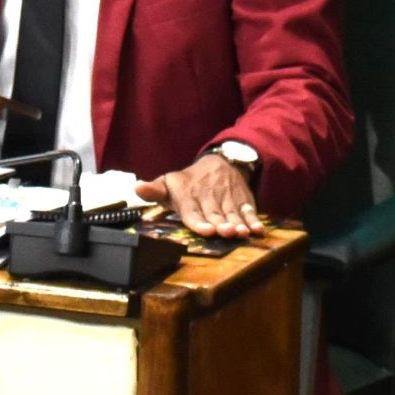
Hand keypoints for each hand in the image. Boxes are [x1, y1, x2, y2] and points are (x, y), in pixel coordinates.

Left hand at [134, 153, 265, 238]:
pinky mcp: (243, 200)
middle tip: (224, 232)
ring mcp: (228, 199)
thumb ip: (155, 190)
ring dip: (237, 224)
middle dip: (220, 223)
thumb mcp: (170, 182)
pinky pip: (249, 210)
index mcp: (189, 195)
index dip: (198, 221)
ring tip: (241, 233)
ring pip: (233, 213)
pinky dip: (253, 220)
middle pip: (215, 214)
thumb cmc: (190, 181)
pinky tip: (257, 230)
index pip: (192, 211)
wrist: (222, 161)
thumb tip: (137, 188)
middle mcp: (210, 197)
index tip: (205, 230)